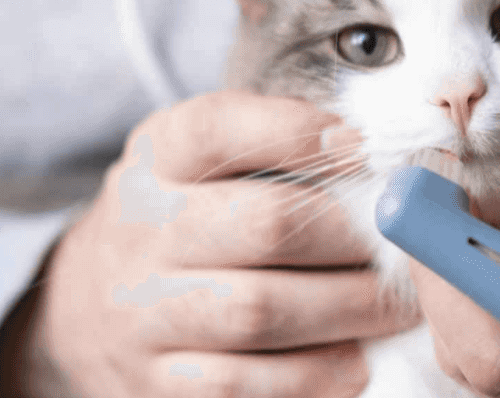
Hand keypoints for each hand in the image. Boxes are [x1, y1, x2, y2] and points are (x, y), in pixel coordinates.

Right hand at [0, 91, 418, 397]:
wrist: (94, 297)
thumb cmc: (189, 212)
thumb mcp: (209, 157)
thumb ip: (279, 143)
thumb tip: (379, 154)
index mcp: (158, 155)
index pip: (218, 128)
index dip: (299, 133)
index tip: (366, 147)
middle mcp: (142, 228)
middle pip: (264, 224)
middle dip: (353, 236)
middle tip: (405, 245)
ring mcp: (141, 311)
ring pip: (258, 311)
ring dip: (349, 310)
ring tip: (400, 307)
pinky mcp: (155, 380)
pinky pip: (241, 385)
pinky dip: (313, 374)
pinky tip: (354, 359)